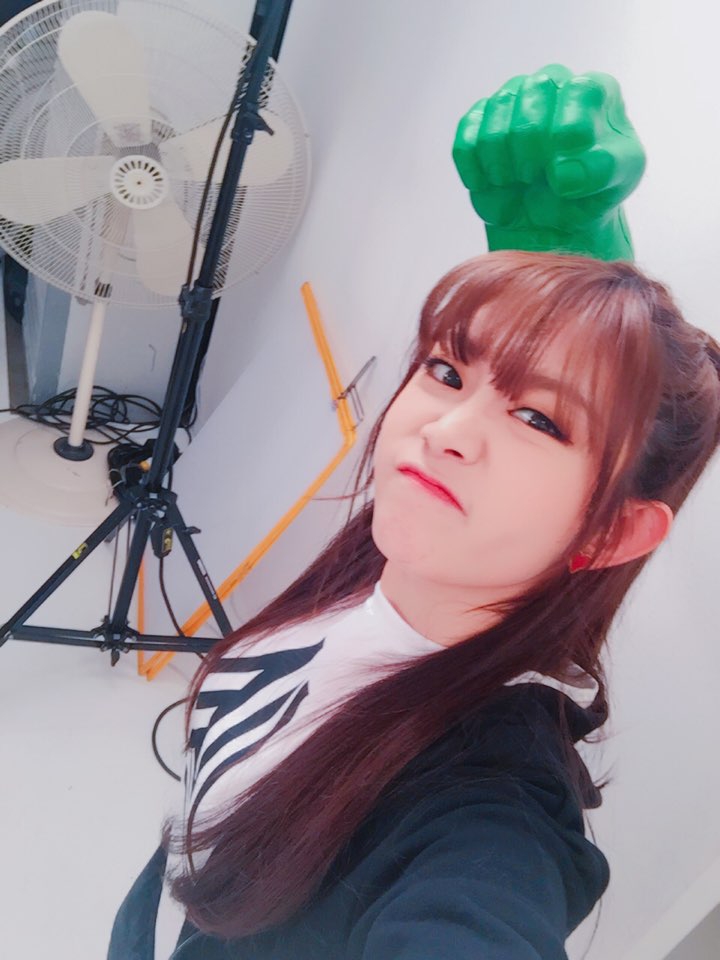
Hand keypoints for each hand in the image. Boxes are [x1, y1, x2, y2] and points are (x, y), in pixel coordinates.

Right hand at [452, 64, 645, 259]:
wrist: (555, 215)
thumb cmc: (591, 189)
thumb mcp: (619, 181)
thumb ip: (603, 170)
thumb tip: (563, 173)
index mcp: (593, 90)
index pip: (579, 93)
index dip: (568, 135)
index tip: (566, 170)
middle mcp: (550, 84)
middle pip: (529, 113)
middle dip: (534, 159)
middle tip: (541, 178)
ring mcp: (511, 100)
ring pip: (494, 132)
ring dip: (506, 170)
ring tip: (522, 182)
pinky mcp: (478, 123)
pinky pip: (465, 145)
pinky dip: (477, 174)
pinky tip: (494, 184)